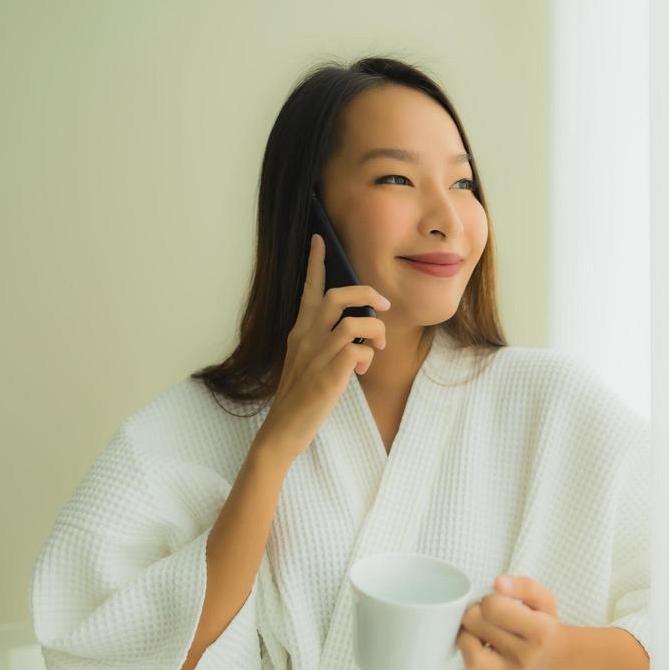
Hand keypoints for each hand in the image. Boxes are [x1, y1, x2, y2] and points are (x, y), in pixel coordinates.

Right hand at [255, 232, 390, 459]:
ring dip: (374, 331)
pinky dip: (367, 357)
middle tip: (384, 306)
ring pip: (355, 323)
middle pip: (338, 296)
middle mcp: (307, 338)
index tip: (320, 239)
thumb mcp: (307, 361)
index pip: (309, 290)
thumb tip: (357, 338)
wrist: (284, 430)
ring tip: (376, 348)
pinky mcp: (330, 375)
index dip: (316, 263)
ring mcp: (318, 355)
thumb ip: (326, 344)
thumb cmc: (300, 397)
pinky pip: (358, 352)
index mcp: (300, 332)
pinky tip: (361, 369)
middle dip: (367, 294)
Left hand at [457, 575, 569, 669]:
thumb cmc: (547, 626)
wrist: (558, 659)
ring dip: (468, 629)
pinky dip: (468, 645)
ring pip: (465, 643)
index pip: (493, 607)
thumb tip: (498, 583)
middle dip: (477, 610)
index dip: (491, 598)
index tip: (499, 601)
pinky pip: (468, 660)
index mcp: (539, 631)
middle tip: (489, 613)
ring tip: (482, 626)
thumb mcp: (545, 600)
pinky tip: (480, 639)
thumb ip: (524, 586)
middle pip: (474, 621)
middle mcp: (523, 655)